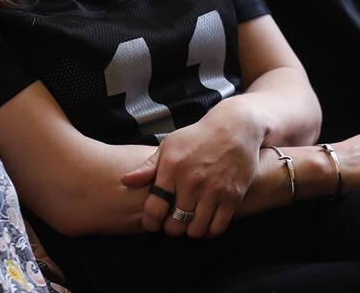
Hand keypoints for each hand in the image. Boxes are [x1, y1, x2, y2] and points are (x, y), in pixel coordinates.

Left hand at [121, 100, 262, 239]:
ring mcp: (214, 189)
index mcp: (172, 167)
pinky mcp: (233, 196)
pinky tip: (205, 221)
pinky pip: (217, 228)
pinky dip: (209, 230)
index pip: (155, 208)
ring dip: (190, 231)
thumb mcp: (169, 145)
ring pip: (196, 230)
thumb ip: (148, 167)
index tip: (152, 223)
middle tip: (172, 223)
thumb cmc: (197, 138)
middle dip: (171, 228)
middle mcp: (192, 180)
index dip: (150, 222)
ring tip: (188, 222)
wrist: (234, 128)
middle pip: (175, 224)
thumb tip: (125, 181)